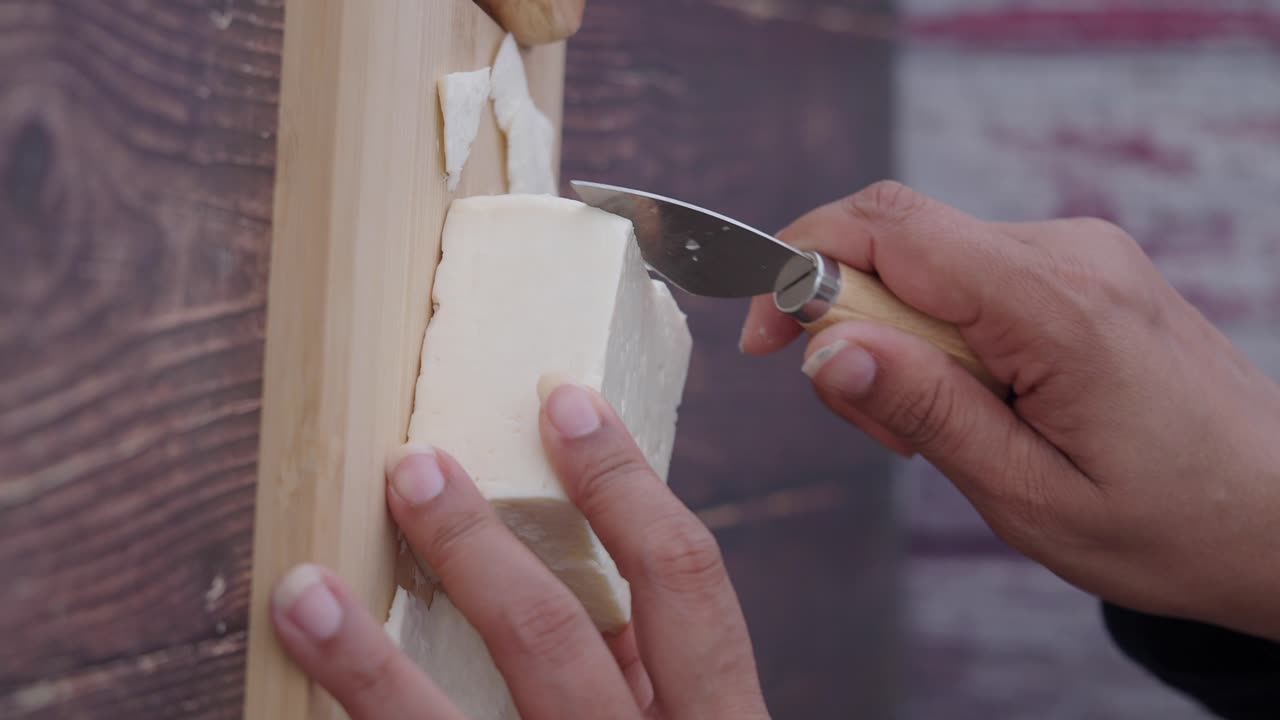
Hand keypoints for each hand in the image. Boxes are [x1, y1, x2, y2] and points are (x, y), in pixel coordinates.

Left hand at [270, 380, 768, 718]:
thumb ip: (656, 672)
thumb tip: (584, 550)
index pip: (683, 579)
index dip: (623, 481)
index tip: (560, 403)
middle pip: (557, 638)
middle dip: (476, 543)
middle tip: (409, 468)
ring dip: (367, 658)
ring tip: (305, 588)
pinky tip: (301, 702)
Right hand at [742, 181, 1279, 640]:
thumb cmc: (1172, 523)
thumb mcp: (1028, 493)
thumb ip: (923, 411)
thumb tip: (823, 349)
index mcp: (1056, 305)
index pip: (889, 229)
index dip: (799, 266)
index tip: (763, 339)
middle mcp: (1069, 253)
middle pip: (898, 238)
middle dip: (846, 317)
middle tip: (874, 420)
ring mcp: (1080, 254)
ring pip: (928, 259)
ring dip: (896, 334)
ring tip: (942, 429)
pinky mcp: (1081, 271)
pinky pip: (971, 276)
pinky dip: (939, 332)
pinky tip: (975, 400)